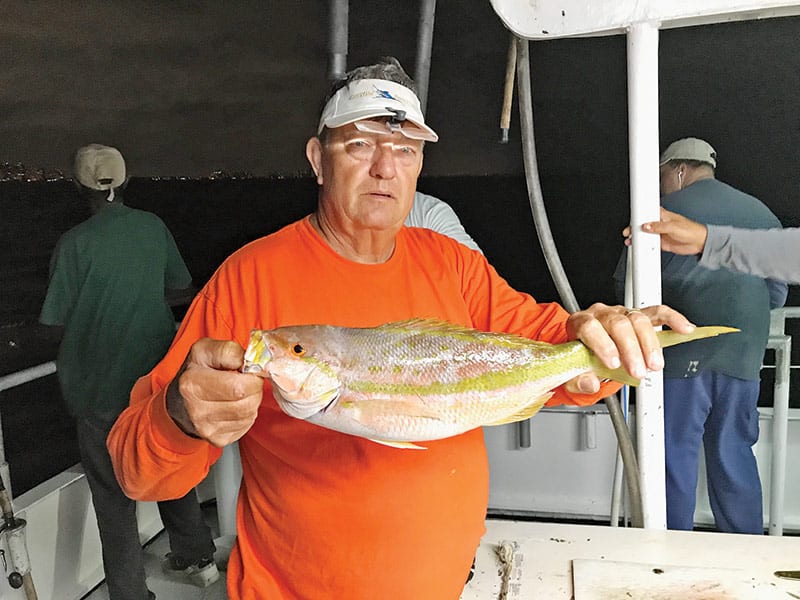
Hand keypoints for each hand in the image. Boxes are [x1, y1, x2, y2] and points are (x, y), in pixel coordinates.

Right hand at [166, 338, 263, 446]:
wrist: (179, 402)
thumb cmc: (194, 372)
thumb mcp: (204, 350)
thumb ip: (228, 350)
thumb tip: (251, 361)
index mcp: (192, 385)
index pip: (238, 387)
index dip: (252, 376)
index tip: (249, 369)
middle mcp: (198, 411)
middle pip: (247, 403)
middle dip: (254, 388)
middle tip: (246, 380)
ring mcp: (208, 429)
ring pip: (250, 414)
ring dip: (252, 400)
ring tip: (239, 391)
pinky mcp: (218, 440)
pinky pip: (246, 425)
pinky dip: (247, 413)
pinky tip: (234, 404)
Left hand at [563, 303, 694, 393]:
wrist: (584, 347)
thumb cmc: (579, 356)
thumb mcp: (571, 371)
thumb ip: (577, 379)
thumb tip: (591, 384)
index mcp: (579, 323)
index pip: (589, 327)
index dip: (603, 344)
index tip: (613, 363)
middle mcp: (600, 314)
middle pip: (618, 323)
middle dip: (631, 349)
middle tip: (637, 371)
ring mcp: (620, 313)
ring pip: (638, 320)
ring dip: (649, 344)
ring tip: (654, 365)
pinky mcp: (638, 316)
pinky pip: (657, 312)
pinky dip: (672, 319)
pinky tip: (683, 328)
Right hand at [622, 208, 707, 254]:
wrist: (698, 242)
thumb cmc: (690, 230)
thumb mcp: (673, 226)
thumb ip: (658, 227)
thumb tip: (646, 226)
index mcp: (662, 215)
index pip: (647, 212)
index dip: (639, 214)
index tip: (631, 218)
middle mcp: (659, 223)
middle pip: (643, 224)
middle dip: (635, 228)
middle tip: (628, 232)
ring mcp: (659, 233)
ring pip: (645, 235)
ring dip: (638, 238)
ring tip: (630, 241)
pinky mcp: (661, 243)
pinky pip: (649, 244)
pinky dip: (644, 246)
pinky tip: (640, 247)